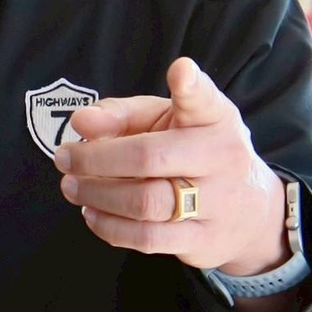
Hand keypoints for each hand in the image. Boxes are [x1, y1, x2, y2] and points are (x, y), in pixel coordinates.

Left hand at [54, 57, 287, 277]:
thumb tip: (81, 121)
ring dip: (95, 194)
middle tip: (63, 157)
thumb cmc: (191, 152)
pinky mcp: (203, 240)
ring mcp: (216, 203)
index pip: (204, 100)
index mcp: (214, 119)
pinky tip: (91, 212)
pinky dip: (109, 226)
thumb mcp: (163, 121)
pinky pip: (146, 238)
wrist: (248, 213)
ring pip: (144, 202)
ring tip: (72, 186)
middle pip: (149, 157)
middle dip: (94, 158)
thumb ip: (120, 115)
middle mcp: (222, 158)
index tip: (180, 71)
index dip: (191, 86)